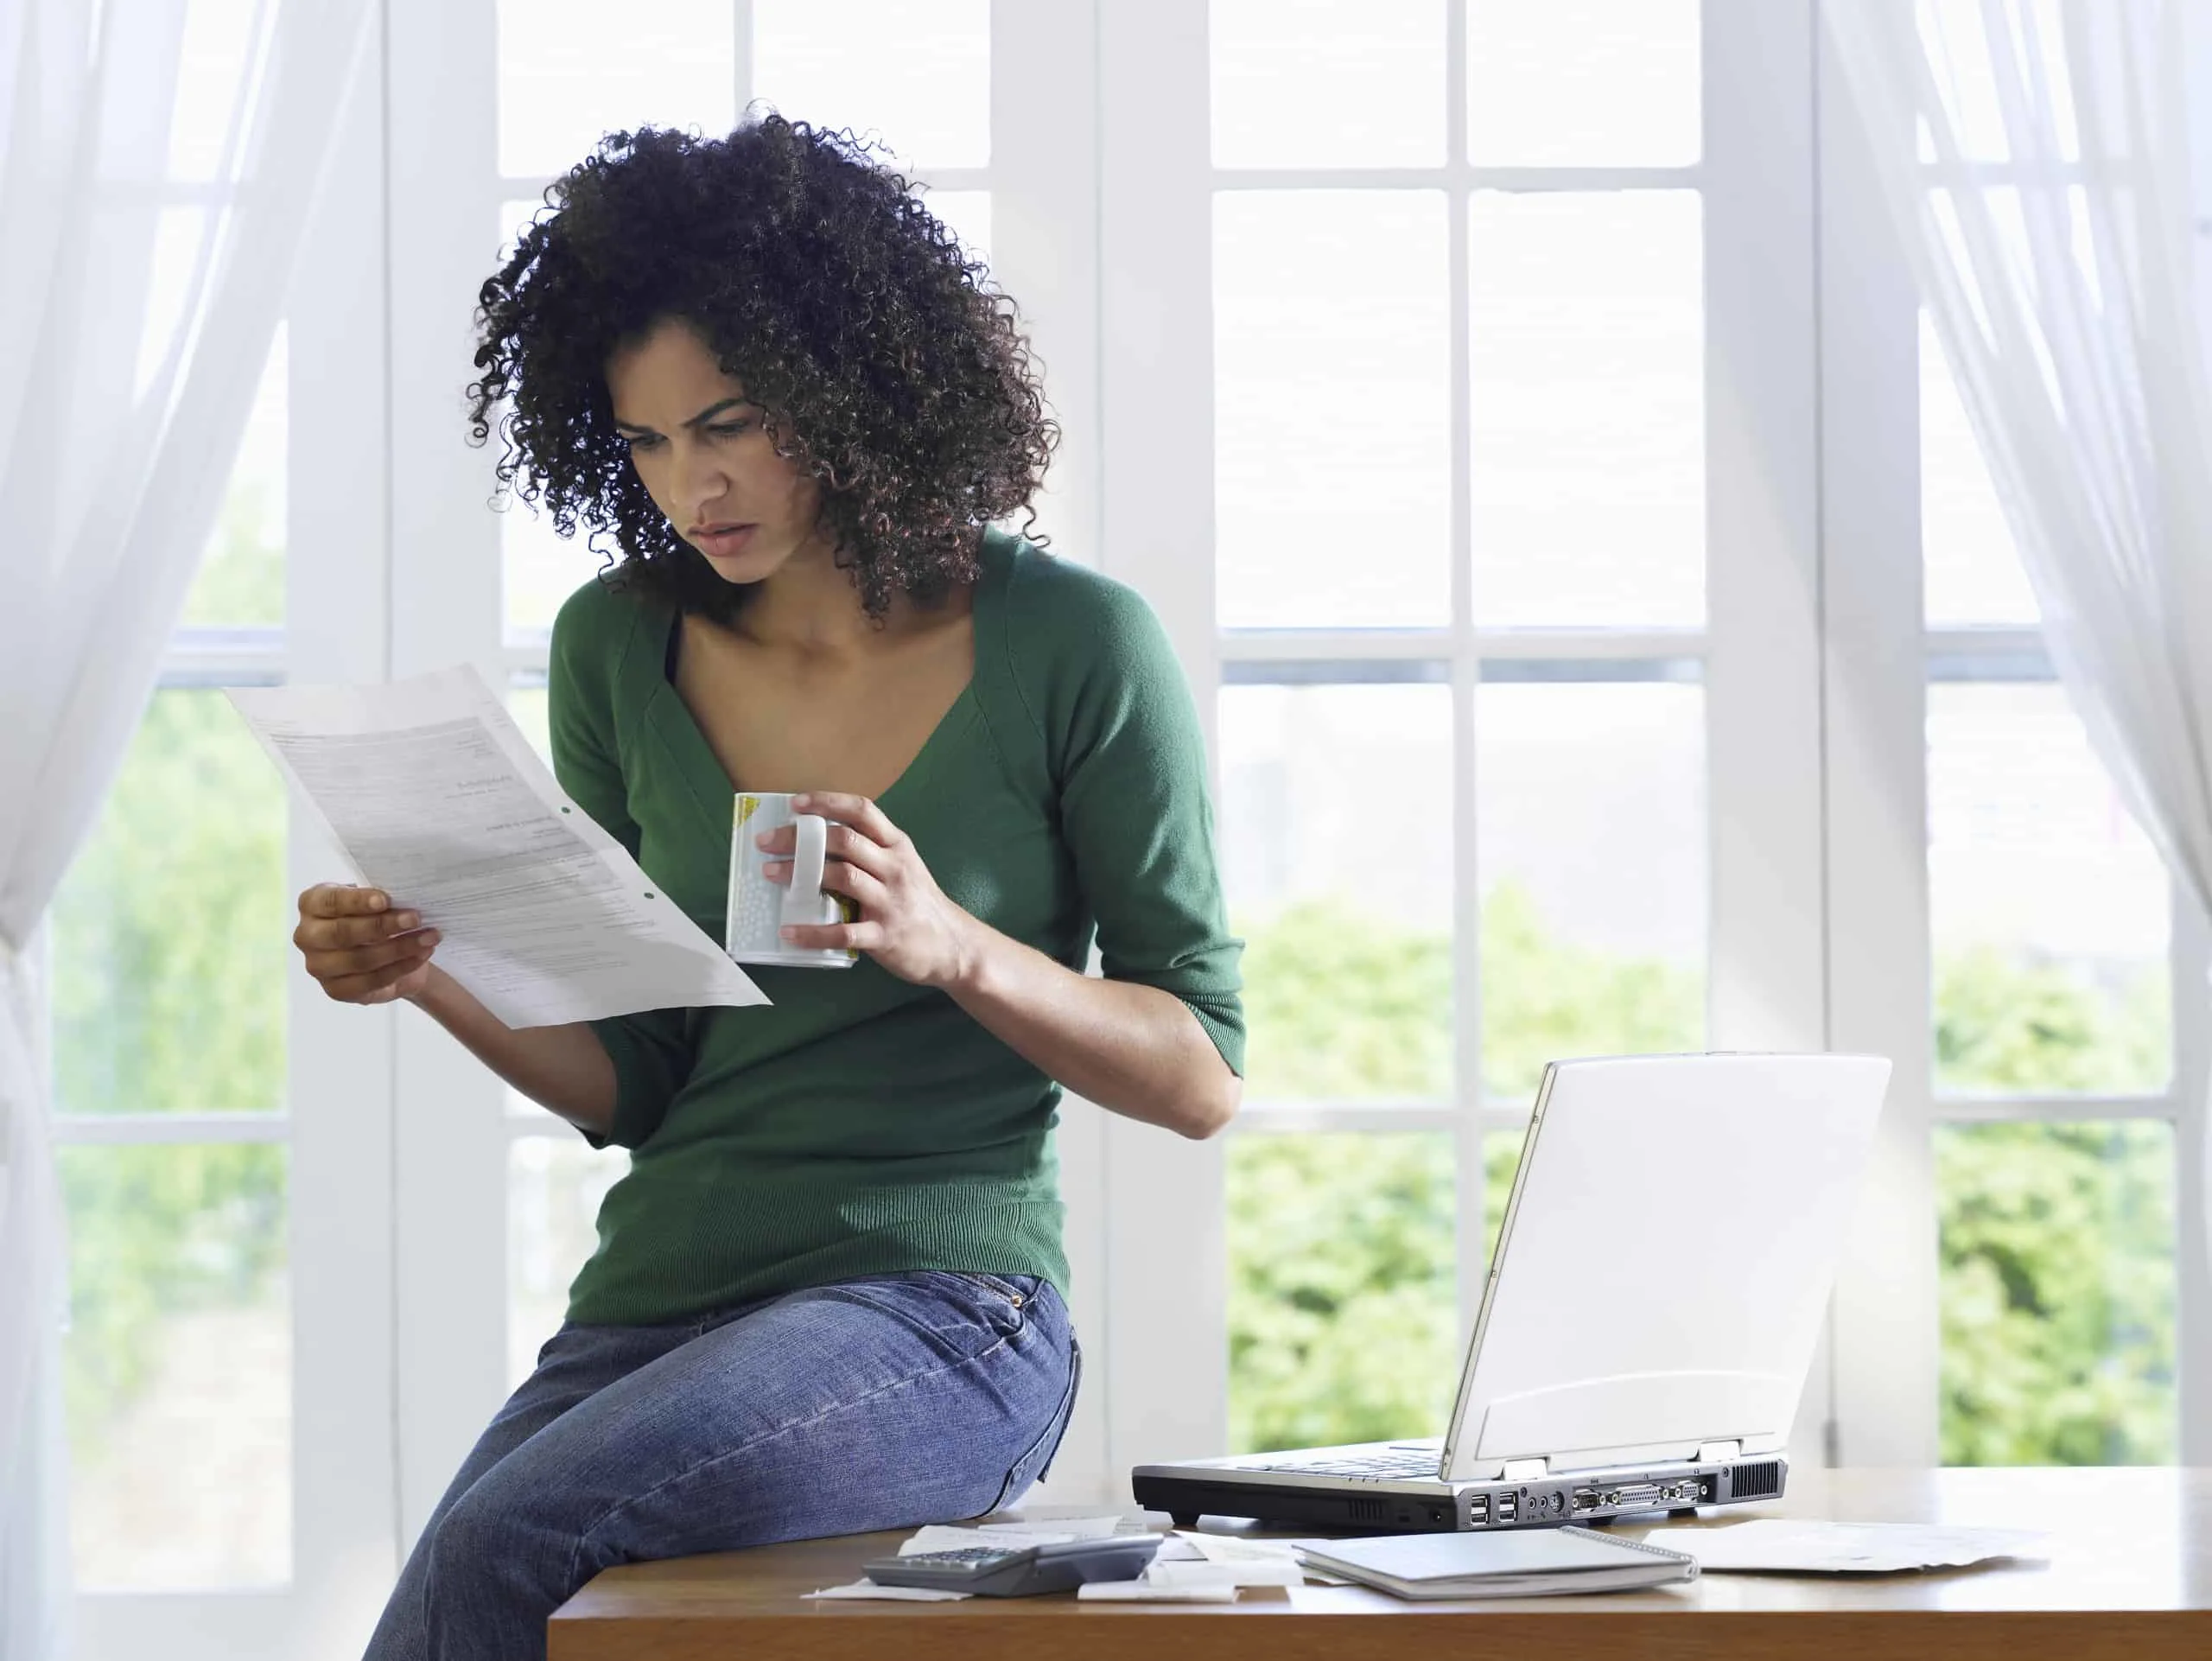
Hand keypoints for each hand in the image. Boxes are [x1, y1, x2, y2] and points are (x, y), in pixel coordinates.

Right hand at [292, 882, 440, 1004]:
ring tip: (429, 937)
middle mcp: (307, 935)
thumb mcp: (377, 900)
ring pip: (359, 960)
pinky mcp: (335, 990)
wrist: (388, 949)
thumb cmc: (377, 915)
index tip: (386, 900)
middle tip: (415, 918)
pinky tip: (421, 955)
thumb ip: (380, 898)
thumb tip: (404, 897)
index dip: (357, 901)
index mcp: (312, 904)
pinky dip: (401, 967)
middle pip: (342, 933)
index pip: (330, 901)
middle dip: (382, 925)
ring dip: (400, 948)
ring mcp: (318, 966)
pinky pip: (371, 981)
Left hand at [757, 792, 980, 988]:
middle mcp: (895, 868)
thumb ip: (871, 852)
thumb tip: (817, 843)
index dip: (826, 802)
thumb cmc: (919, 904)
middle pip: (843, 841)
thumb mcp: (903, 867)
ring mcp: (890, 901)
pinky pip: (842, 932)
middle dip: (800, 838)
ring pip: (841, 877)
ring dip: (799, 874)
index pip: (862, 811)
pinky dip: (812, 932)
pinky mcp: (884, 935)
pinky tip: (789, 932)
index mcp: (897, 846)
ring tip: (770, 875)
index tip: (794, 805)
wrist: (955, 946)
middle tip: (767, 842)